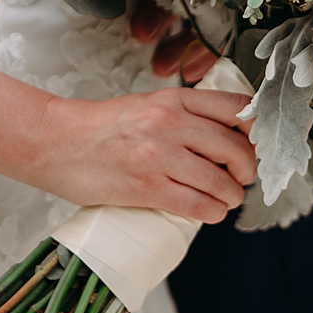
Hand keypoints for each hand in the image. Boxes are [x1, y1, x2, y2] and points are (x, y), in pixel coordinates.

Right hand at [37, 87, 255, 223]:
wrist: (55, 143)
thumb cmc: (101, 127)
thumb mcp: (148, 104)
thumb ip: (184, 114)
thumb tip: (224, 136)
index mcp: (174, 99)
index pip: (235, 108)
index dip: (256, 130)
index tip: (256, 145)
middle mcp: (170, 123)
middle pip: (235, 148)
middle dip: (248, 169)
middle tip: (243, 179)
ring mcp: (159, 156)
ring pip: (220, 181)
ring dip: (232, 196)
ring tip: (227, 199)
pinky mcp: (146, 188)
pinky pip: (197, 205)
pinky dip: (212, 213)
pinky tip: (211, 212)